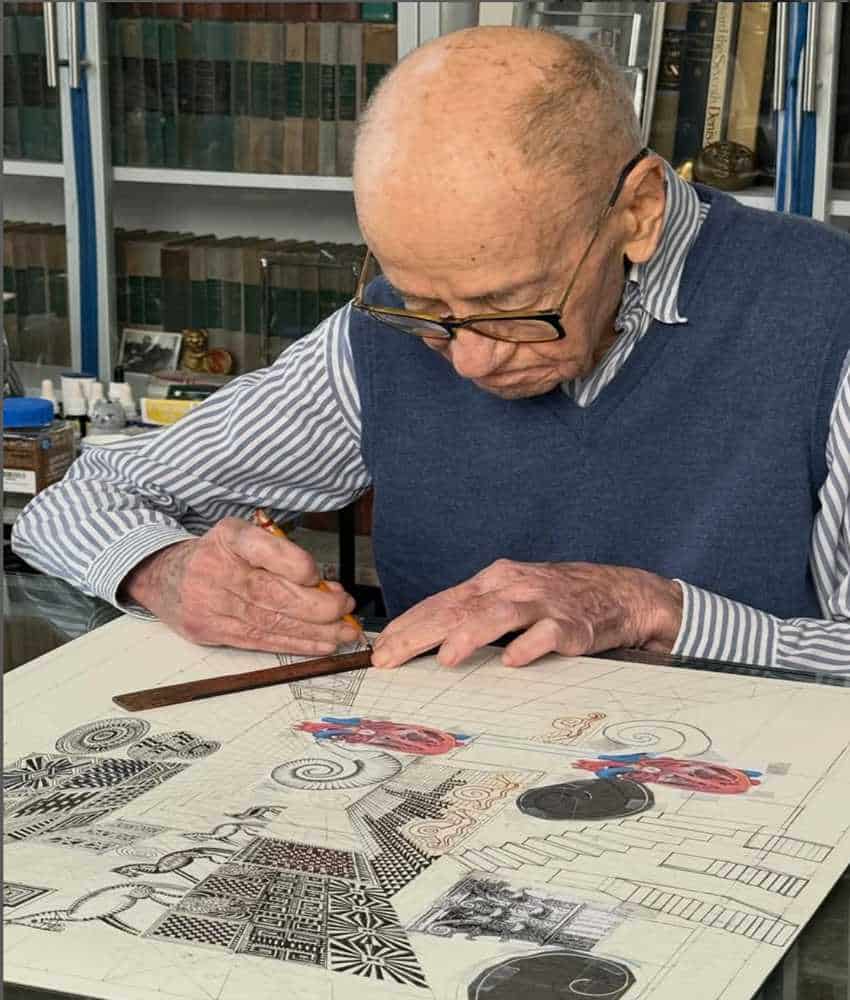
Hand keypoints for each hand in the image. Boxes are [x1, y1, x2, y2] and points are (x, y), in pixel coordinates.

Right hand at [120, 518, 359, 653]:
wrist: (163, 575)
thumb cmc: (217, 554)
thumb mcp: (243, 535)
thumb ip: (281, 554)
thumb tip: (326, 587)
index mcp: (227, 537)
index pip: (265, 550)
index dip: (297, 566)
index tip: (320, 577)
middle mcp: (214, 570)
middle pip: (273, 594)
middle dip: (319, 607)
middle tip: (347, 610)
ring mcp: (209, 603)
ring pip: (270, 622)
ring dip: (314, 632)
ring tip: (343, 634)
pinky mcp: (208, 629)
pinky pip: (259, 640)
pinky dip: (295, 644)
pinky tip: (320, 646)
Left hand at [370, 559, 682, 669]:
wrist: (620, 592)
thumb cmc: (556, 599)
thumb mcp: (509, 598)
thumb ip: (473, 615)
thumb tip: (427, 641)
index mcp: (492, 582)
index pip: (441, 603)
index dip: (408, 625)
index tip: (381, 651)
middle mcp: (512, 587)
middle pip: (459, 608)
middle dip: (420, 634)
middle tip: (391, 658)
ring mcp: (542, 604)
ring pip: (500, 615)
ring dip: (470, 635)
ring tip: (445, 657)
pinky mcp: (572, 624)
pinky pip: (549, 634)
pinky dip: (530, 646)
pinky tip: (513, 661)